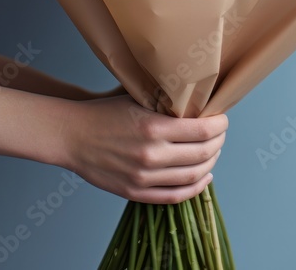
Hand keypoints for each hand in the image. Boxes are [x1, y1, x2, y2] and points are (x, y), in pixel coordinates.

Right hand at [62, 96, 226, 203]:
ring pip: (193, 176)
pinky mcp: (135, 192)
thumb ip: (165, 102)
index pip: (203, 131)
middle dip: (219, 143)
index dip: (220, 126)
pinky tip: (204, 178)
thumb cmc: (104, 113)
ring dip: (211, 164)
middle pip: (203, 154)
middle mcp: (151, 154)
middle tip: (220, 134)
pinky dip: (195, 189)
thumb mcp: (137, 98)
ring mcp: (143, 177)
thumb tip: (198, 101)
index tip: (223, 120)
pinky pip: (174, 196)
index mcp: (153, 127)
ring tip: (214, 153)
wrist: (72, 135)